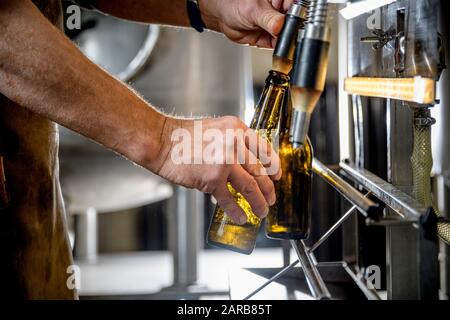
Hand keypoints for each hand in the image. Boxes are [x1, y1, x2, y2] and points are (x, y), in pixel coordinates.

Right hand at [150, 116, 280, 223]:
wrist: (163, 141)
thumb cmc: (185, 136)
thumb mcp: (217, 128)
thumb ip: (234, 142)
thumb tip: (248, 164)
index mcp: (238, 129)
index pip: (265, 150)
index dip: (274, 167)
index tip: (277, 176)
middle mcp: (234, 144)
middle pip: (261, 171)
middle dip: (269, 189)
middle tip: (271, 198)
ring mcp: (224, 162)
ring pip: (250, 187)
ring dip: (258, 202)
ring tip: (261, 211)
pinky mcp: (212, 179)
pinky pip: (229, 199)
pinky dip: (236, 211)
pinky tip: (240, 217)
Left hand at [199, 0, 294, 47]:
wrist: (223, 18)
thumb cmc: (235, 4)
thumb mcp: (253, 10)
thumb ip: (268, 19)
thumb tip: (279, 26)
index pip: (295, 6)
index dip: (296, 15)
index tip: (293, 24)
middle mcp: (280, 11)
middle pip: (294, 22)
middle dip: (292, 30)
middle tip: (286, 35)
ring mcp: (277, 25)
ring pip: (288, 35)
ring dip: (286, 41)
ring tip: (280, 41)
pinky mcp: (272, 38)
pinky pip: (280, 45)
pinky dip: (280, 49)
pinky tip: (279, 49)